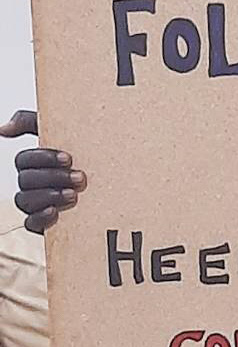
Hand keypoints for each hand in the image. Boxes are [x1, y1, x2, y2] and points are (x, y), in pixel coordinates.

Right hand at [0, 109, 86, 233]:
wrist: (117, 185)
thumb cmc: (87, 153)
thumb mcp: (66, 131)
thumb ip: (31, 122)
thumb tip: (2, 129)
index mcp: (35, 162)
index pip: (24, 159)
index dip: (43, 158)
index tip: (68, 158)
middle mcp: (33, 182)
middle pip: (25, 180)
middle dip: (53, 178)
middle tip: (80, 178)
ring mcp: (37, 202)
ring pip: (25, 200)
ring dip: (48, 196)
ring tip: (74, 196)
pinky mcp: (44, 222)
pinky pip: (31, 224)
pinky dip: (40, 218)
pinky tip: (55, 212)